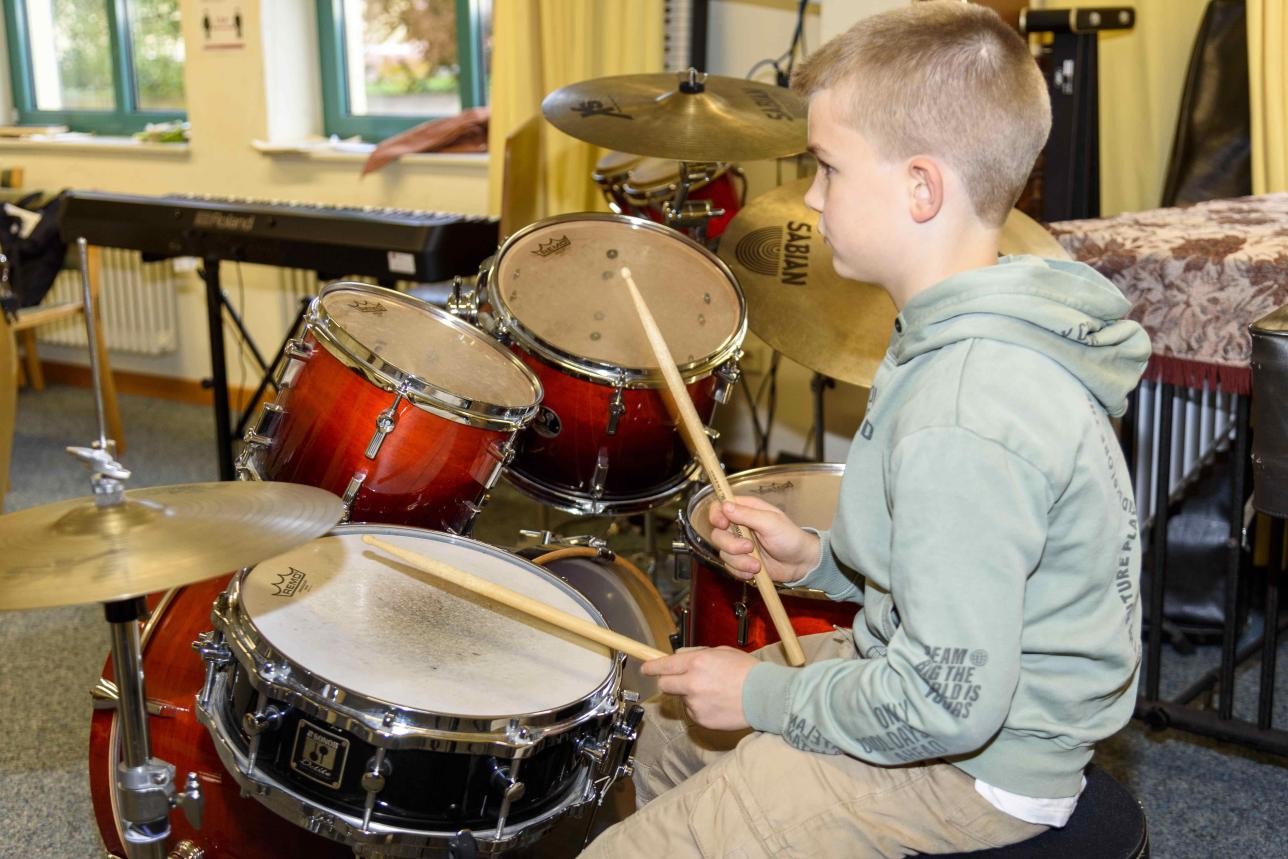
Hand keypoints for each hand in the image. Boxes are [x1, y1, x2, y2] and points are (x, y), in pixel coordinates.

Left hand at [642, 647, 758, 730]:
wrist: (765, 696)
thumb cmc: (748, 672)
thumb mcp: (722, 652)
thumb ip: (697, 653)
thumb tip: (679, 656)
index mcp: (697, 661)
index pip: (663, 665)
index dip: (651, 667)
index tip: (645, 668)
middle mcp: (692, 682)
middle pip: (664, 685)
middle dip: (667, 682)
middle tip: (679, 682)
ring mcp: (695, 702)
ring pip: (681, 699)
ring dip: (690, 696)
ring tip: (714, 693)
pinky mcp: (701, 719)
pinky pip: (693, 712)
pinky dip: (701, 709)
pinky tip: (717, 704)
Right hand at [707, 495, 820, 583]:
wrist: (801, 564)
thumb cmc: (790, 537)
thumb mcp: (771, 522)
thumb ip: (747, 514)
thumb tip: (725, 506)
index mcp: (746, 511)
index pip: (720, 507)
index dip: (716, 515)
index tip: (723, 524)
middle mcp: (739, 527)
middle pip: (717, 534)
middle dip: (731, 545)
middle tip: (749, 548)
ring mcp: (739, 546)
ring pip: (723, 553)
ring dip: (739, 561)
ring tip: (757, 565)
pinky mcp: (741, 562)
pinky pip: (730, 567)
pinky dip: (741, 571)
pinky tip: (755, 571)